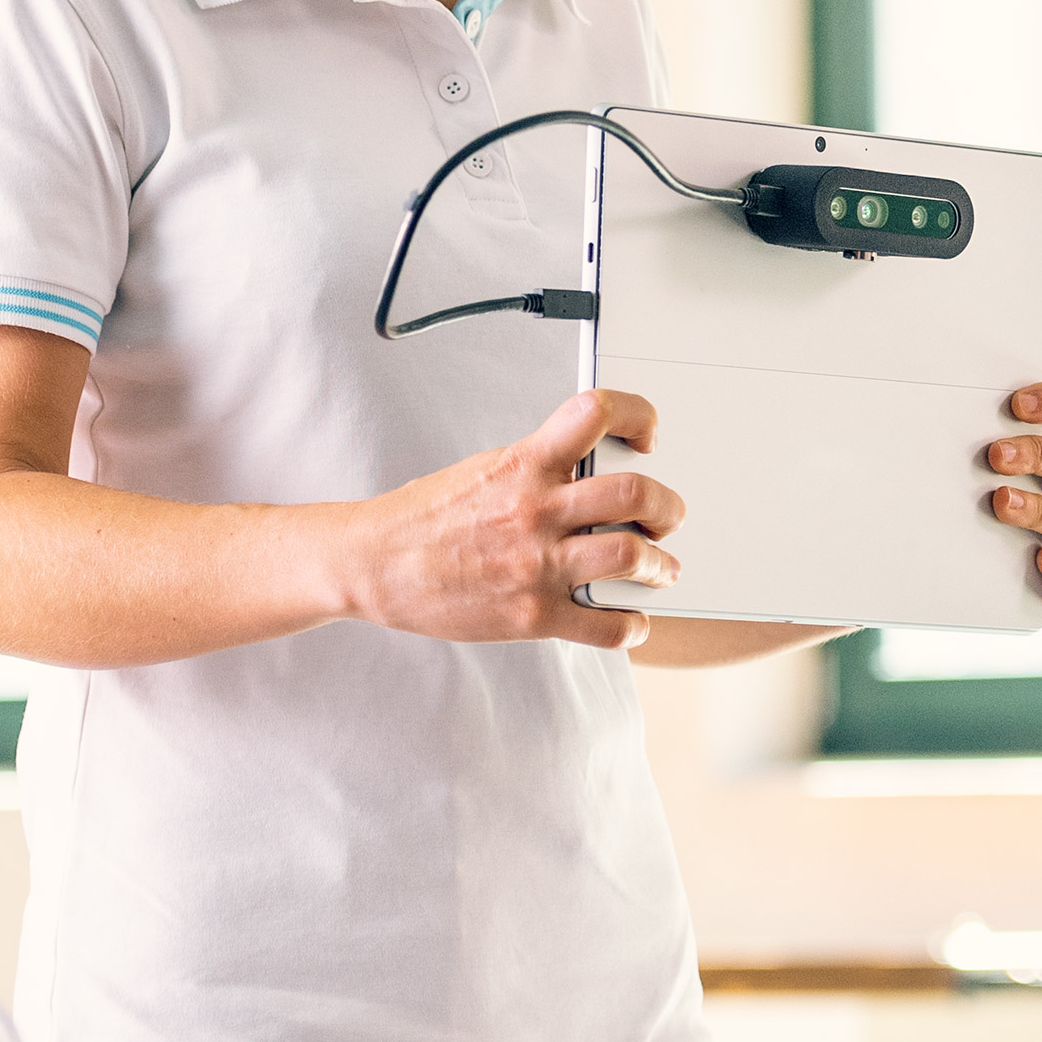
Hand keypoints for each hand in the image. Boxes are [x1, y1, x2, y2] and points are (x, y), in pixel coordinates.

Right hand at [346, 389, 684, 648]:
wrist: (374, 565)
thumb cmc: (421, 518)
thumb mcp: (483, 470)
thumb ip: (536, 469)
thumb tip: (585, 472)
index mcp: (522, 465)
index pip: (596, 414)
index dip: (637, 417)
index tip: (646, 436)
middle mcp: (535, 511)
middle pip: (635, 493)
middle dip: (667, 506)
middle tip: (668, 516)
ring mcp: (536, 565)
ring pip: (632, 557)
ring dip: (659, 566)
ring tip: (660, 570)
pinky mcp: (531, 617)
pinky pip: (605, 626)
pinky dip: (630, 627)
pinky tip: (629, 621)